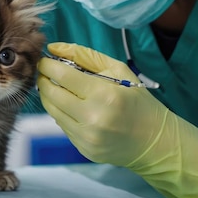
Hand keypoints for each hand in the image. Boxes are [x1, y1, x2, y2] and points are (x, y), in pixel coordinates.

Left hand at [37, 43, 197, 197]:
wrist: (155, 142)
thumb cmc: (138, 101)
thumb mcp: (119, 71)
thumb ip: (85, 56)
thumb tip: (54, 48)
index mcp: (105, 95)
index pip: (63, 76)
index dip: (48, 66)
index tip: (44, 60)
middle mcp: (93, 118)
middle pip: (52, 95)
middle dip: (43, 80)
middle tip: (44, 72)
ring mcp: (87, 137)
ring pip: (53, 112)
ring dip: (49, 96)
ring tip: (54, 87)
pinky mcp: (84, 149)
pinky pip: (62, 126)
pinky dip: (61, 113)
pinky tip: (70, 106)